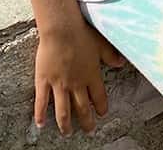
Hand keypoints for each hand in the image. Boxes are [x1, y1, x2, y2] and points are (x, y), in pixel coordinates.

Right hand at [34, 20, 124, 135]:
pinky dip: (40, 115)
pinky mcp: (44, 81)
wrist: (62, 29)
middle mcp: (76, 84)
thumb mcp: (101, 44)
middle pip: (82, 109)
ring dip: (65, 124)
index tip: (102, 114)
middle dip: (86, 122)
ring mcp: (60, 84)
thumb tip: (122, 62)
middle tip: (88, 130)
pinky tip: (40, 124)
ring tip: (67, 132)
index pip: (99, 97)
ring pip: (63, 111)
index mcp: (91, 75)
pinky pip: (42, 102)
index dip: (101, 107)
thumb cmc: (82, 34)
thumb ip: (111, 56)